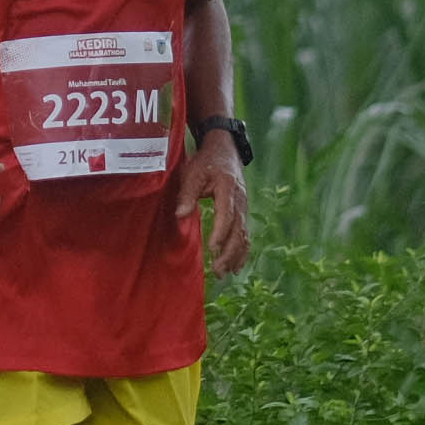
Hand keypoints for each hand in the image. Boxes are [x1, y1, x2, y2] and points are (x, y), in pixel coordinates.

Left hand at [176, 130, 249, 277]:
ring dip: (235, 257)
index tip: (213, 248)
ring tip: (223, 274)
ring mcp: (243, 208)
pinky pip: (245, 235)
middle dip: (229, 253)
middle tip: (217, 270)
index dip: (221, 232)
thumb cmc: (206, 161)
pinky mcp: (242, 213)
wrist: (225, 151)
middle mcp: (240, 200)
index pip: (227, 214)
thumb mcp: (193, 172)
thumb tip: (180, 215)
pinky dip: (242, 252)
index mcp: (228, 188)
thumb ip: (187, 194)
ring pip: (243, 236)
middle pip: (238, 230)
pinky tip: (236, 268)